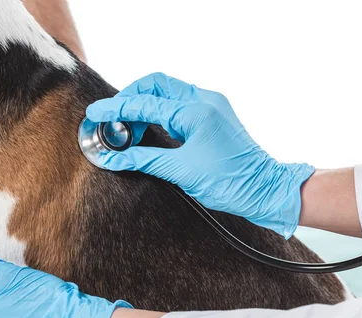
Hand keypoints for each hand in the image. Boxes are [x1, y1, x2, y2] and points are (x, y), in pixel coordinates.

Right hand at [86, 73, 314, 237]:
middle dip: (131, 98)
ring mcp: (212, 105)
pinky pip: (181, 103)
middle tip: (114, 120)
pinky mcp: (215, 114)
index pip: (145, 103)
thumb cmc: (230, 182)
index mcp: (195, 111)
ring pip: (169, 92)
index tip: (96, 114)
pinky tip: (152, 130)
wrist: (265, 189)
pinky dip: (162, 112)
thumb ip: (144, 160)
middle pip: (156, 84)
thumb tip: (114, 158)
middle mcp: (204, 100)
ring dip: (146, 105)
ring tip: (130, 131)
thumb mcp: (181, 172)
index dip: (116, 109)